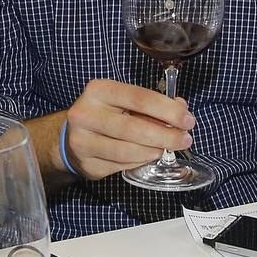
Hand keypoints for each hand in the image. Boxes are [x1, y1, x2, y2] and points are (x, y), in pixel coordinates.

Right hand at [60, 78, 194, 179]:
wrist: (70, 136)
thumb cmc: (104, 114)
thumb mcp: (124, 101)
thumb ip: (152, 104)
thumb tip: (180, 110)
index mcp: (98, 90)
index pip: (139, 98)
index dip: (167, 110)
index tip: (187, 120)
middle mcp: (86, 114)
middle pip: (134, 128)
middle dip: (166, 136)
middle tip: (184, 140)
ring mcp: (83, 141)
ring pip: (128, 151)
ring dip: (154, 152)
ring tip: (166, 149)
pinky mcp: (87, 164)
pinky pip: (121, 166)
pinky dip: (140, 162)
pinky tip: (147, 156)